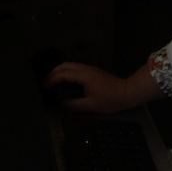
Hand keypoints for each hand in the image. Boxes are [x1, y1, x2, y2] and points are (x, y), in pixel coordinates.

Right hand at [44, 62, 162, 113]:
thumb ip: (74, 105)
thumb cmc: (111, 100)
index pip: (63, 74)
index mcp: (84, 76)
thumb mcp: (92, 106)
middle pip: (64, 66)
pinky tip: (63, 81)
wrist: (127, 92)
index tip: (44, 88)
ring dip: (58, 72)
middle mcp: (85, 69)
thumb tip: (62, 103)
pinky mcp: (92, 71)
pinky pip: (74, 68)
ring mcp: (89, 68)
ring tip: (51, 82)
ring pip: (69, 65)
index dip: (51, 80)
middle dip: (52, 73)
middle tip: (44, 84)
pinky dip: (65, 72)